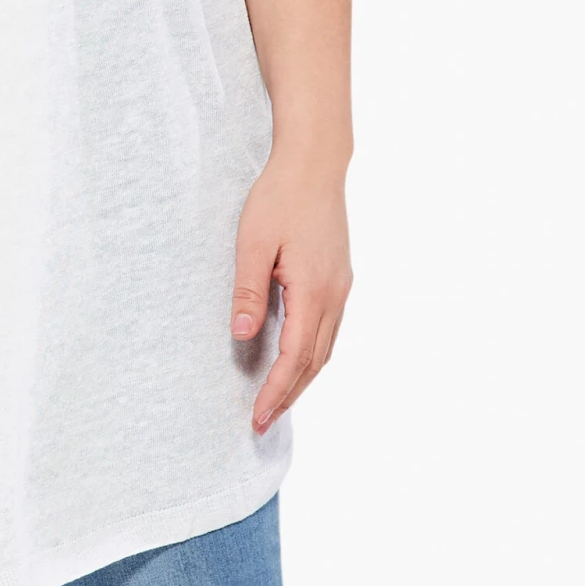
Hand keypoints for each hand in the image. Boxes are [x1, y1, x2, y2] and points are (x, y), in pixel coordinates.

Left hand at [230, 151, 351, 433]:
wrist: (314, 163)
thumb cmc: (279, 197)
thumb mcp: (253, 242)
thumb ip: (248, 290)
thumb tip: (242, 336)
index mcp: (313, 290)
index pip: (295, 357)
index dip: (277, 391)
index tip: (258, 417)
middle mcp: (335, 295)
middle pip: (314, 362)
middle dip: (289, 394)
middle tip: (263, 422)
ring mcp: (341, 287)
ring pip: (325, 348)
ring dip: (302, 378)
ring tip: (277, 400)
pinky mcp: (340, 277)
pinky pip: (329, 329)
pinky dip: (313, 354)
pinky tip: (296, 358)